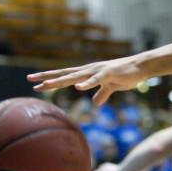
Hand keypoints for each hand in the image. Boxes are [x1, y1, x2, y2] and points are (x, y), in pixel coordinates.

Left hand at [28, 57, 145, 104]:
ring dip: (61, 80)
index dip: (50, 79)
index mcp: (87, 73)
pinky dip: (86, 84)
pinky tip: (77, 87)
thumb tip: (95, 103)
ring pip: (75, 77)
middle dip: (47, 77)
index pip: (64, 76)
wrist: (141, 66)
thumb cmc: (126, 75)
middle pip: (64, 74)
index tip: (35, 83)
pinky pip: (96, 80)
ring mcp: (97, 71)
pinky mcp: (108, 74)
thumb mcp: (111, 88)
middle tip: (30, 79)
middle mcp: (88, 70)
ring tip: (46, 84)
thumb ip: (102, 94)